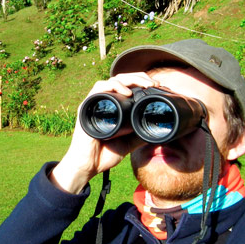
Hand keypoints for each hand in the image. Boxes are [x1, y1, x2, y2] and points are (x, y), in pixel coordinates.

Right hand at [50, 72, 159, 193]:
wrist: (88, 166)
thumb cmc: (103, 155)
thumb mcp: (128, 144)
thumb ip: (139, 136)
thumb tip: (156, 131)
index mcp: (114, 107)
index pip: (128, 85)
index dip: (142, 82)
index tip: (157, 87)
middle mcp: (104, 102)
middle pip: (122, 79)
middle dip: (140, 77)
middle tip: (154, 84)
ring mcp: (95, 103)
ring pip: (113, 80)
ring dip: (130, 79)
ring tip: (143, 86)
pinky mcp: (87, 106)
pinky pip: (99, 88)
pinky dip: (113, 86)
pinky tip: (126, 93)